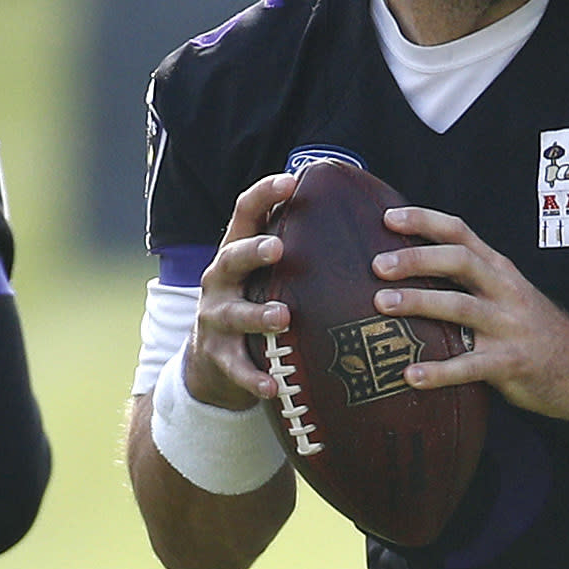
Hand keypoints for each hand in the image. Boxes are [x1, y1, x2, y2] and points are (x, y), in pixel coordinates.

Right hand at [182, 170, 300, 413]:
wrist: (211, 362)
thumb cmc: (254, 304)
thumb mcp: (264, 274)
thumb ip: (295, 248)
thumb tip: (358, 213)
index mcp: (235, 253)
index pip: (244, 214)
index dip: (264, 194)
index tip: (292, 180)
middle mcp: (220, 281)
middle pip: (231, 258)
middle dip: (252, 252)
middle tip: (278, 248)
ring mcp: (216, 319)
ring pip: (235, 314)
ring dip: (258, 315)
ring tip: (283, 317)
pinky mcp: (220, 357)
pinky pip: (237, 368)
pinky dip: (254, 377)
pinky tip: (273, 387)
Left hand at [369, 206, 568, 421]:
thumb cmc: (534, 332)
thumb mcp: (508, 296)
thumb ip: (471, 283)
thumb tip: (410, 275)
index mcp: (500, 270)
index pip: (460, 232)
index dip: (424, 220)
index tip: (388, 218)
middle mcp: (504, 291)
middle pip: (459, 261)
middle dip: (417, 259)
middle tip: (377, 265)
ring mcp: (509, 326)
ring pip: (461, 307)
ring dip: (419, 304)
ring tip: (381, 306)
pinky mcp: (511, 363)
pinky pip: (470, 366)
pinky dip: (439, 371)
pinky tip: (410, 375)